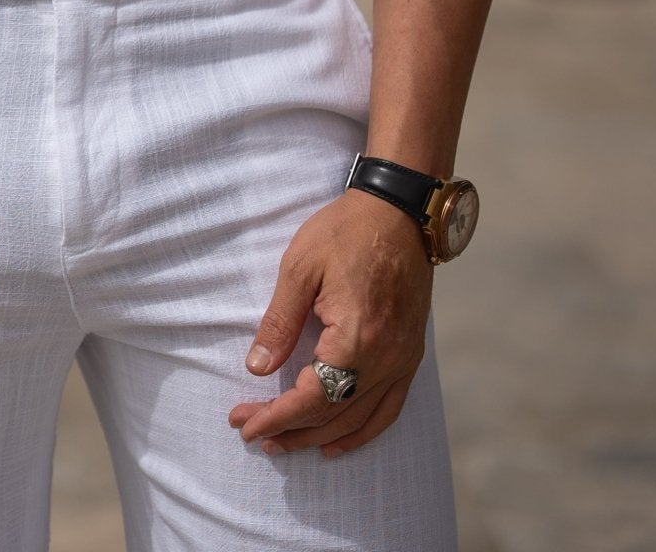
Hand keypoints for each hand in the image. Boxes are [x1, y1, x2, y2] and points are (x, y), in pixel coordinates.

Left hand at [228, 189, 432, 458]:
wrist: (397, 211)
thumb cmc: (345, 231)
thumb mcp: (300, 268)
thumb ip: (279, 322)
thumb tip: (257, 368)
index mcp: (356, 338)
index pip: (312, 397)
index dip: (276, 415)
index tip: (244, 422)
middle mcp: (386, 359)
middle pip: (334, 415)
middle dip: (290, 429)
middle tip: (251, 432)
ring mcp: (403, 360)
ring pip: (360, 418)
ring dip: (320, 436)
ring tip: (284, 443)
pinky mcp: (411, 355)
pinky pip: (389, 408)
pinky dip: (363, 431)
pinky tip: (339, 442)